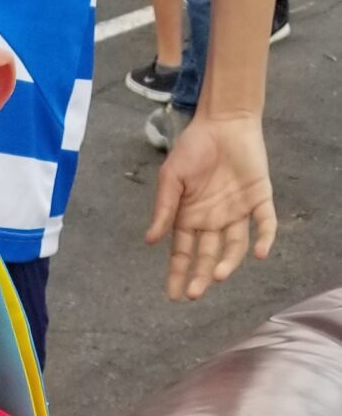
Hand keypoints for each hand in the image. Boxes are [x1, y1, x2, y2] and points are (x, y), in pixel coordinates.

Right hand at [145, 111, 275, 300]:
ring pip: (234, 246)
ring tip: (217, 274)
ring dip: (227, 262)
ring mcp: (237, 212)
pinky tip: (260, 254)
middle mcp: (213, 221)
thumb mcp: (171, 178)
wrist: (224, 120)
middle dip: (200, 276)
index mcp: (189, 218)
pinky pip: (264, 223)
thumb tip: (150, 240)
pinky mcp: (259, 198)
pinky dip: (264, 238)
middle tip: (195, 293)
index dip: (178, 274)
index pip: (183, 254)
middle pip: (207, 255)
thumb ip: (163, 208)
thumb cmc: (193, 147)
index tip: (174, 296)